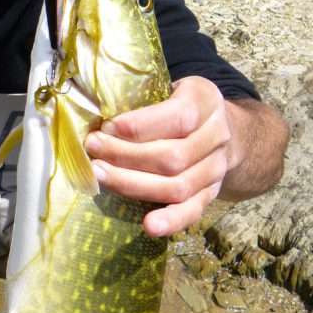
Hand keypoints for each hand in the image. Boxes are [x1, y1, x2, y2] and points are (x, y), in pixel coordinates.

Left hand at [84, 77, 232, 237]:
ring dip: (134, 185)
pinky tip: (149, 225)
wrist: (221, 128)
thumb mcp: (167, 87)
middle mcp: (217, 136)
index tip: (107, 127)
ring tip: (100, 176)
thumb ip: (140, 96)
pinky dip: (171, 220)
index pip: (178, 117)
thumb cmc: (177, 104)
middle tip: (93, 150)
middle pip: (172, 156)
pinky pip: (193, 210)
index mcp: (205, 101)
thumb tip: (92, 111)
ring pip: (178, 186)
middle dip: (126, 156)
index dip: (140, 126)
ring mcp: (216, 168)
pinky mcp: (211, 193)